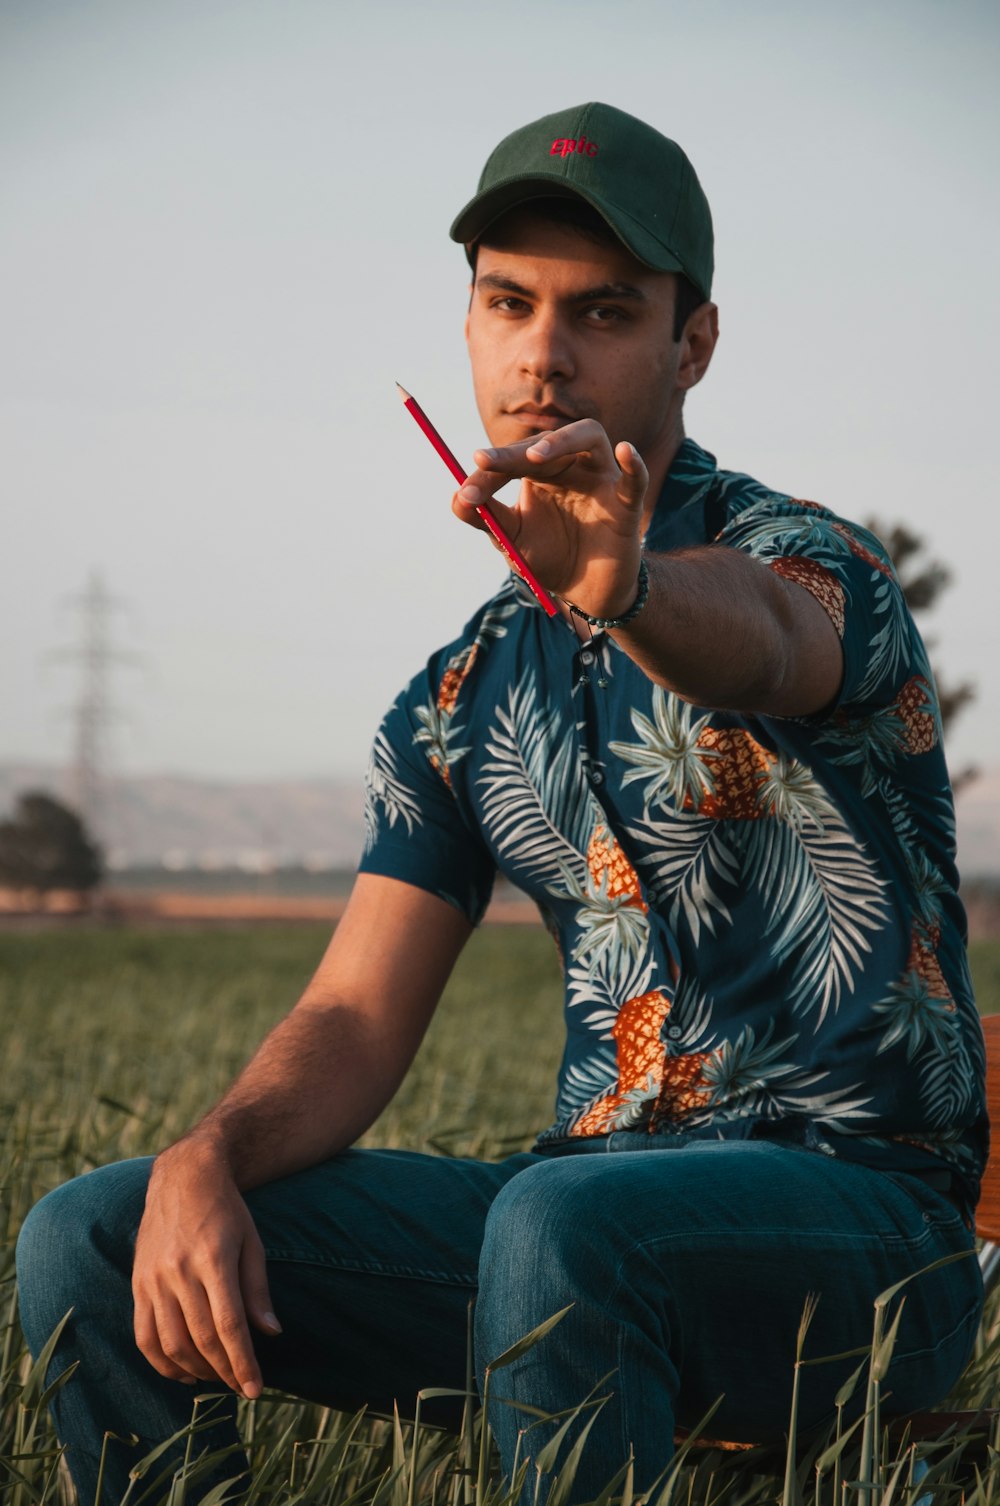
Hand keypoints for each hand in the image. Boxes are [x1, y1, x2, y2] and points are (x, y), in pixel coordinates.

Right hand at [132, 1141, 280, 1396]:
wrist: (183, 1176)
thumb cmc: (226, 1209)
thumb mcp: (252, 1242)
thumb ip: (258, 1290)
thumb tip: (270, 1334)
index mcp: (213, 1259)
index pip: (229, 1326)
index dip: (243, 1363)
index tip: (256, 1389)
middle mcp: (179, 1272)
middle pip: (201, 1340)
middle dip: (225, 1372)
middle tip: (242, 1387)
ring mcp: (153, 1279)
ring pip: (171, 1344)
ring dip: (196, 1371)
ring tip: (218, 1378)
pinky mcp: (138, 1283)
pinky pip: (144, 1336)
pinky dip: (161, 1363)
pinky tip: (183, 1372)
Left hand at [451, 420, 647, 620]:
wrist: (585, 591)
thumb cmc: (549, 558)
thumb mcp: (513, 540)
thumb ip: (487, 519)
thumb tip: (457, 499)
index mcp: (541, 472)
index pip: (513, 458)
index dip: (488, 472)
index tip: (466, 493)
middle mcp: (571, 467)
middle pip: (545, 443)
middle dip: (513, 454)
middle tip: (485, 462)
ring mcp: (601, 480)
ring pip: (590, 437)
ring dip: (563, 441)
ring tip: (537, 457)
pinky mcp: (626, 504)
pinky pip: (635, 479)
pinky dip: (633, 464)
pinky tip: (625, 451)